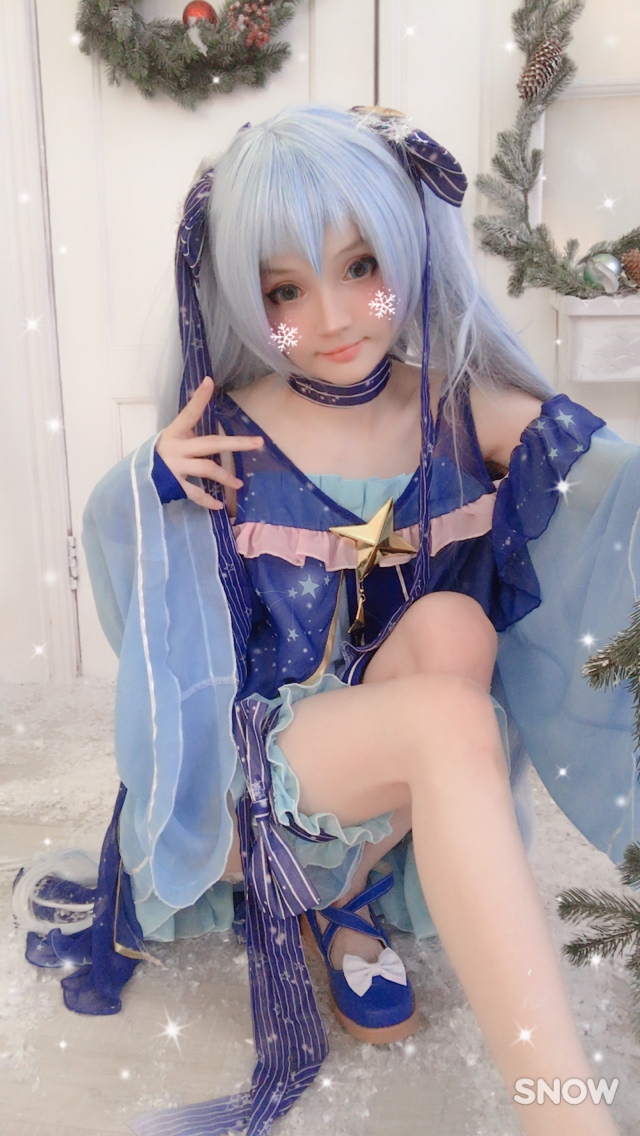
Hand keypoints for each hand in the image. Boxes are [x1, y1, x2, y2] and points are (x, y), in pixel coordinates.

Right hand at [155, 377, 262, 509]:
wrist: (135, 478)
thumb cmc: (159, 454)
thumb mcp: (171, 437)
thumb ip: (188, 430)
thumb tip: (204, 408)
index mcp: (175, 432)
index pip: (189, 413)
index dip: (199, 398)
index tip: (209, 381)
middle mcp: (176, 448)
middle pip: (211, 443)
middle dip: (236, 443)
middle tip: (258, 442)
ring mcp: (174, 467)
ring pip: (206, 469)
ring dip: (225, 476)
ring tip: (238, 482)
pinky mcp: (173, 484)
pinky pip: (194, 493)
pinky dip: (207, 500)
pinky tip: (219, 505)